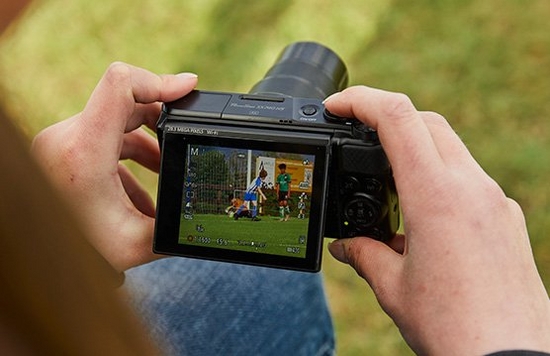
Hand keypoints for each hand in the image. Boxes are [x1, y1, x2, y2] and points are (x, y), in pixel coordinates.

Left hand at [32, 62, 197, 271]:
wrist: (41, 259)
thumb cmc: (80, 254)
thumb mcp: (136, 243)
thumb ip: (173, 223)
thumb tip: (201, 206)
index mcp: (84, 154)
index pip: (121, 85)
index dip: (160, 80)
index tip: (188, 88)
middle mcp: (66, 138)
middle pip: (127, 104)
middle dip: (163, 125)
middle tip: (184, 144)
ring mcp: (60, 141)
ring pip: (117, 123)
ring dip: (148, 145)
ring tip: (166, 175)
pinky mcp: (62, 148)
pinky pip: (104, 138)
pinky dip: (128, 156)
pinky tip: (140, 190)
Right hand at [325, 86, 549, 354]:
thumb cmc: (452, 326)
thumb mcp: (392, 287)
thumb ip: (363, 255)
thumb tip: (345, 247)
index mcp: (436, 195)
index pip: (397, 118)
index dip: (361, 100)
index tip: (336, 106)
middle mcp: (471, 187)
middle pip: (426, 123)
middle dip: (387, 120)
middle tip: (357, 141)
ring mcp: (494, 200)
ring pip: (450, 149)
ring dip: (414, 153)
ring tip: (387, 192)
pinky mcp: (505, 218)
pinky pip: (469, 181)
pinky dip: (439, 182)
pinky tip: (422, 221)